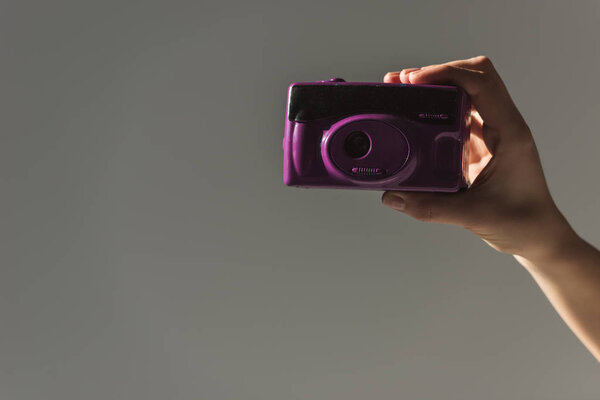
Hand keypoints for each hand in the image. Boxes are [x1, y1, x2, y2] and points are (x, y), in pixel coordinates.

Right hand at [381, 56, 575, 260]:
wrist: (538, 235)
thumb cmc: (522, 222)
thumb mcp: (474, 215)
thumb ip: (431, 207)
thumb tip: (393, 196)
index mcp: (509, 133)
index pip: (481, 83)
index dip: (446, 73)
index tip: (414, 81)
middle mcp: (502, 125)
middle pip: (473, 76)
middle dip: (436, 73)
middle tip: (403, 82)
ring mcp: (492, 133)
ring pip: (465, 92)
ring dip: (435, 88)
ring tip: (402, 91)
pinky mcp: (481, 144)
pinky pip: (457, 114)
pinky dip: (435, 109)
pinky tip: (414, 117)